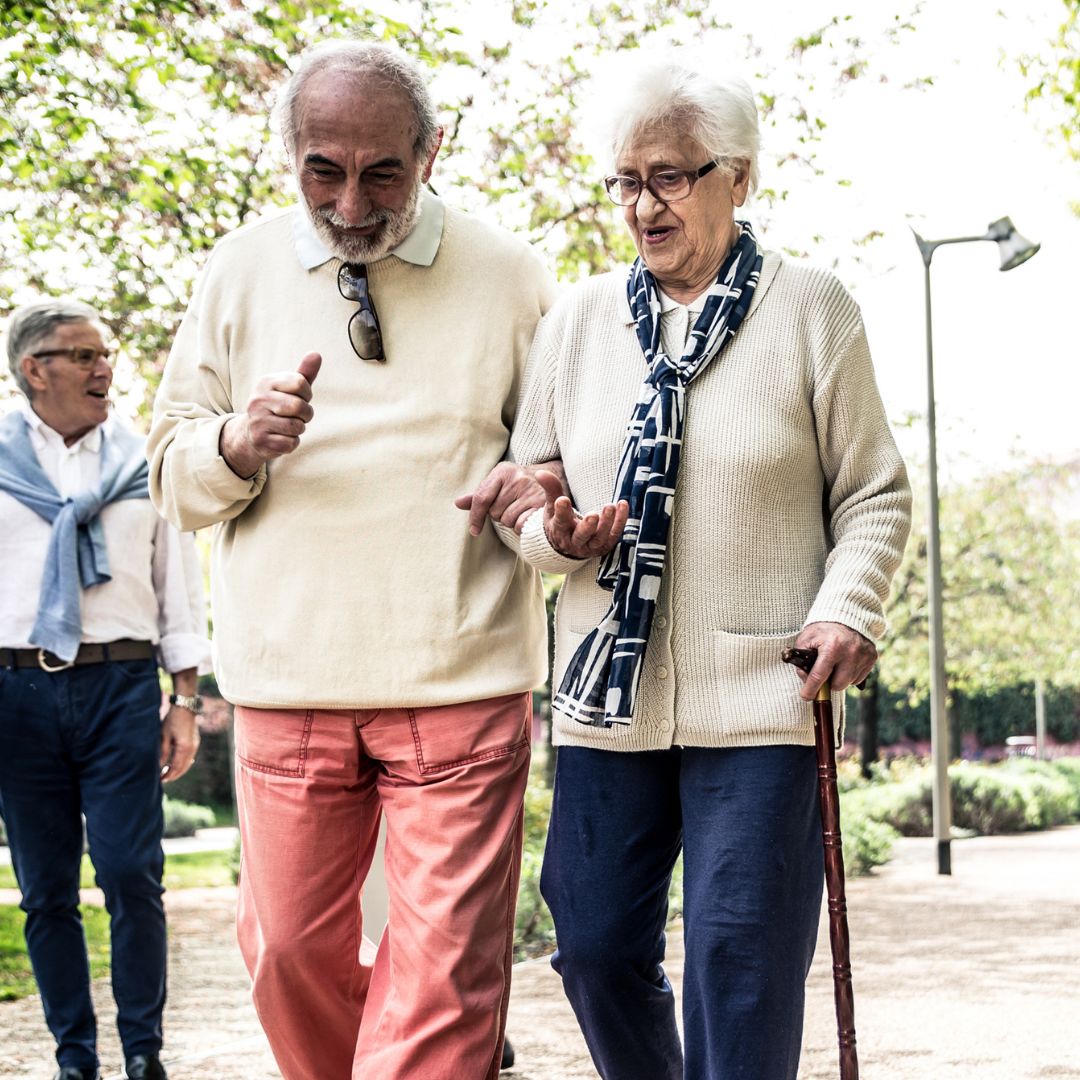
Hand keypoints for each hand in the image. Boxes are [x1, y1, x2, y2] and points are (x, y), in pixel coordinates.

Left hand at [160, 706, 199, 783]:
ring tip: (168, 774)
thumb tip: (160, 765)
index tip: (159, 780)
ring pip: (188, 763)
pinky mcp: (195, 742)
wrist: (185, 707)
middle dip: (173, 775)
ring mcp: (195, 745)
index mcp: (184, 747)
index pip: (176, 767)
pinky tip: (175, 764)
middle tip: (162, 780)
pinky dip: (183, 764)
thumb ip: (163, 752)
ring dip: (178, 770)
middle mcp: (192, 748)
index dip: (168, 775)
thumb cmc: (172, 720)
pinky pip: (190, 757)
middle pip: (183, 767)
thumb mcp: (164, 736)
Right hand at [220, 352, 321, 477]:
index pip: (300, 383)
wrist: (251, 434)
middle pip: (298, 406)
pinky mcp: (260, 441)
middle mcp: (258, 400)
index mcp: (266, 382)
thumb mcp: (289, 388)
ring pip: (296, 426)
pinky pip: (291, 443)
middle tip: (299, 416)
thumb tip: (316, 354)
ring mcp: (257, 421)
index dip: (307, 394)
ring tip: (289, 426)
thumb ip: (304, 373)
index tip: (300, 398)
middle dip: (306, 414)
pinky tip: (281, 437)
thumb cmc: (278, 407)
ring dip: (299, 429)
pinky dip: (292, 442)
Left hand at [455, 460, 567, 535]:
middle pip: (495, 512)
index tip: (474, 531)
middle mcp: (516, 478)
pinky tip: (527, 517)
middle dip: (499, 515)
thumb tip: (458, 503)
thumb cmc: (517, 483)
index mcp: (502, 471)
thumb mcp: (498, 484)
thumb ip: (479, 495)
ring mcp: (531, 490)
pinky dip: (521, 526)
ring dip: (511, 521)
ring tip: (520, 510)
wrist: (552, 476)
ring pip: (507, 520)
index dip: (475, 517)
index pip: (481, 498)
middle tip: (510, 506)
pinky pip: (521, 525)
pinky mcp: (542, 504)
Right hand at [540, 471, 628, 558]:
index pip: (560, 523)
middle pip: (581, 536)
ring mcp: (590, 546)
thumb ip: (551, 489)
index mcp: (559, 531)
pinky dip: (620, 522)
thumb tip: (540, 473)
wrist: (568, 544)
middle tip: (593, 515)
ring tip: (609, 507)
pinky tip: (622, 505)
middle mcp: (574, 542)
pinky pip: (614, 535)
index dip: (561, 512)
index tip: (563, 500)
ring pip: (599, 538)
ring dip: (606, 524)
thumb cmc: (559, 521)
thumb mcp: (552, 506)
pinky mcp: (604, 546)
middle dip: (587, 527)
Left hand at [791, 621, 876, 700]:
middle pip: (837, 685)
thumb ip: (802, 660)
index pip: (819, 676)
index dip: (811, 689)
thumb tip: (806, 679)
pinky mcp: (872, 657)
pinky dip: (850, 674)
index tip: (806, 697)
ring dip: (840, 678)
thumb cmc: (824, 628)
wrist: (847, 614)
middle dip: (828, 683)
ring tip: (835, 663)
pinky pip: (859, 677)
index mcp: (832, 647)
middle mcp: (850, 652)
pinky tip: (846, 662)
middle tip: (824, 673)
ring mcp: (863, 655)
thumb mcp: (806, 639)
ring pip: (849, 683)